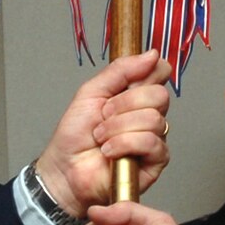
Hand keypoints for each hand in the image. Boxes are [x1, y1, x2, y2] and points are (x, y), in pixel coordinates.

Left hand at [34, 51, 171, 218]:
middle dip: (125, 104)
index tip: (124, 84)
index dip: (147, 74)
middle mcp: (149, 114)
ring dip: (118, 127)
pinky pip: (152, 143)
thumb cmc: (75, 135)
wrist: (64, 169)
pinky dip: (124, 144)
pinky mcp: (155, 161)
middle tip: (104, 115)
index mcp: (136, 95)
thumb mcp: (92, 92)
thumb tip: (152, 55)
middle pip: (159, 95)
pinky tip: (109, 151)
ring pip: (153, 120)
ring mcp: (155, 138)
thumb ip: (121, 71)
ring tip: (101, 137)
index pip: (160, 72)